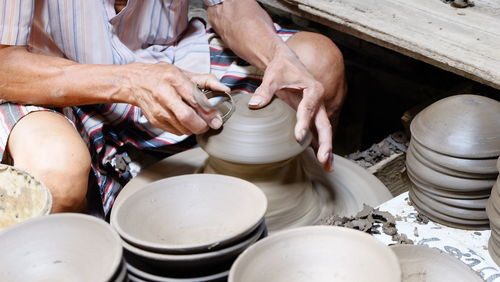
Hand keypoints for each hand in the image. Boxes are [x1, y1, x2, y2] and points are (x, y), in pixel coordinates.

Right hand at [123, 62, 229, 135]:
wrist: (135, 82)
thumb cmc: (162, 76)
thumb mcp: (184, 72)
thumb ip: (206, 80)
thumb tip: (225, 89)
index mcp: (174, 79)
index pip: (194, 99)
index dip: (208, 112)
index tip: (216, 119)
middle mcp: (164, 95)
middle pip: (186, 117)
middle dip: (201, 125)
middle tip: (208, 125)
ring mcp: (158, 109)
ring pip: (182, 128)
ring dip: (194, 128)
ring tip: (197, 121)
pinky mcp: (155, 120)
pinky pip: (176, 131)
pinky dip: (184, 129)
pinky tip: (184, 121)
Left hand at [249, 48, 333, 170]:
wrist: (286, 62)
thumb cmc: (282, 67)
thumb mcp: (273, 76)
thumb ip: (265, 90)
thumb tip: (255, 104)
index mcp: (313, 89)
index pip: (308, 109)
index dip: (304, 123)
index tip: (298, 136)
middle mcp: (318, 101)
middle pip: (324, 124)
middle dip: (325, 143)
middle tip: (323, 158)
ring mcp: (316, 110)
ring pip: (323, 131)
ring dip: (326, 149)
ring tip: (327, 166)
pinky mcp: (311, 115)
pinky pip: (316, 132)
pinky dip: (319, 146)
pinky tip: (321, 160)